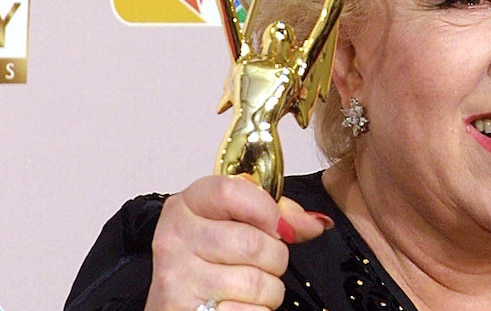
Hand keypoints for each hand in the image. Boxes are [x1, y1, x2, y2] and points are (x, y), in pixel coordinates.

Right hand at [145, 175, 331, 310]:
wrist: (177, 300)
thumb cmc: (208, 258)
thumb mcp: (236, 221)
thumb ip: (278, 214)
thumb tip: (315, 224)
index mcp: (188, 205)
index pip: (231, 191)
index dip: (266, 209)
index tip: (276, 225)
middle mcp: (175, 238)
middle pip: (252, 243)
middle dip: (275, 257)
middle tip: (266, 262)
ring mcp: (177, 277)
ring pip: (256, 283)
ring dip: (269, 289)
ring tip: (253, 286)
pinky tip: (240, 304)